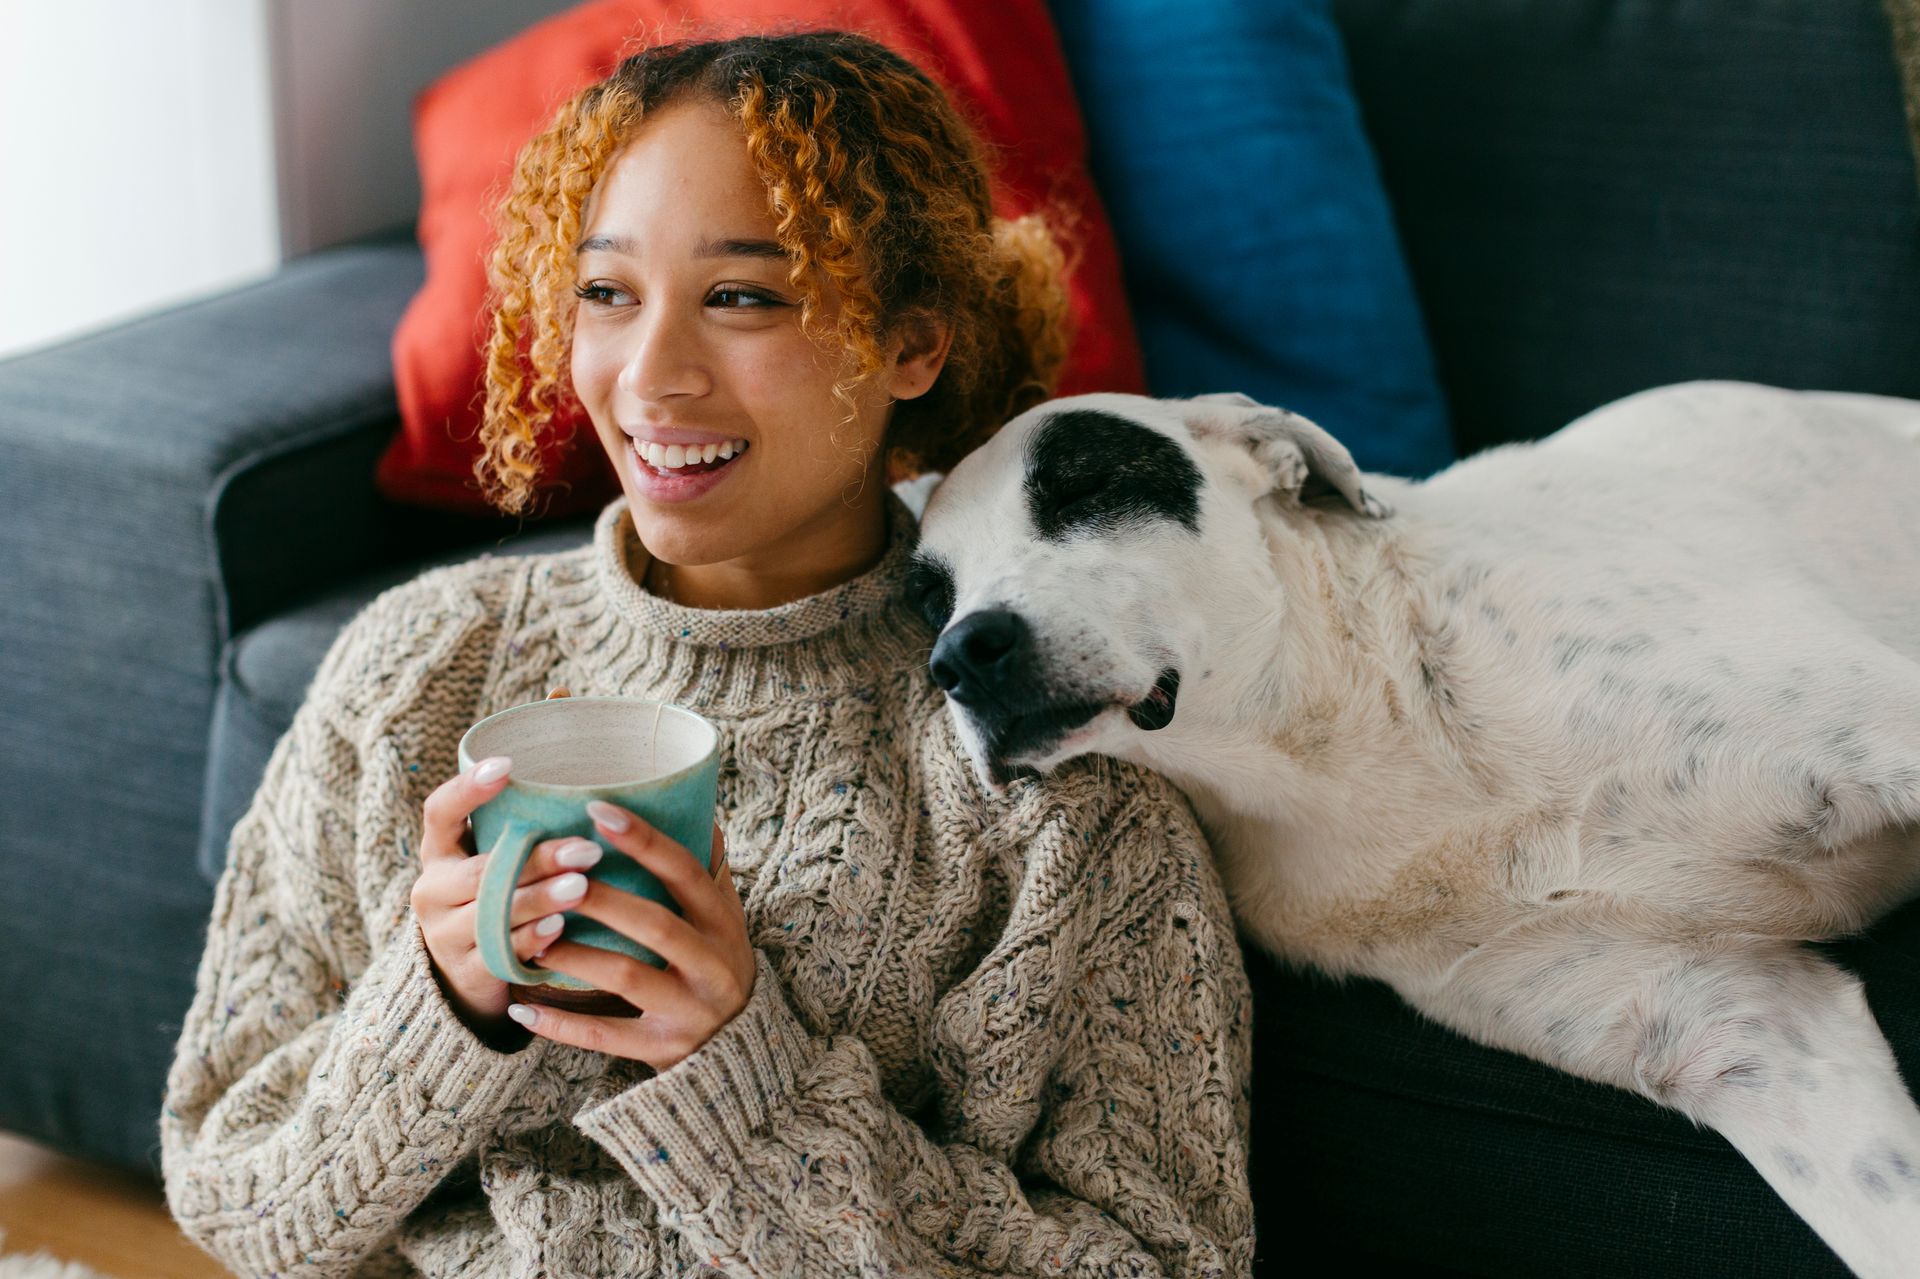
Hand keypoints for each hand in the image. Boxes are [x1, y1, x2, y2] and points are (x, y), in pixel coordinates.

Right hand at [411, 754, 604, 1045]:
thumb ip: (519, 835)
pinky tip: (561, 928)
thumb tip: (592, 796)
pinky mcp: (465, 973)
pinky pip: (499, 954)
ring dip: (539, 899)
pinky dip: (531, 940)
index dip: (467, 789)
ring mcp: (446, 935)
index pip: (439, 813)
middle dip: (536, 859)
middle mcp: (433, 891)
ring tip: (579, 888)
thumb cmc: (494, 899)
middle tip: (585, 850)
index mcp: (439, 854)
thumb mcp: (493, 864)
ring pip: (491, 914)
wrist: (467, 977)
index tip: (507, 765)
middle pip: (480, 871)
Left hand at [505, 801, 754, 1072]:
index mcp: (723, 923)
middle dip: (602, 900)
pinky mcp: (664, 1049)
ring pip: (627, 978)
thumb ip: (708, 869)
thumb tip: (693, 806)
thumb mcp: (727, 916)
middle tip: (555, 878)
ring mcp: (690, 1010)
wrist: (744, 1046)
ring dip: (576, 956)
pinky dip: (562, 1024)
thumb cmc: (720, 962)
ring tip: (532, 938)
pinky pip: (607, 1036)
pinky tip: (521, 1006)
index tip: (598, 811)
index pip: (686, 873)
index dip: (644, 841)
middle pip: (655, 925)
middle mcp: (712, 964)